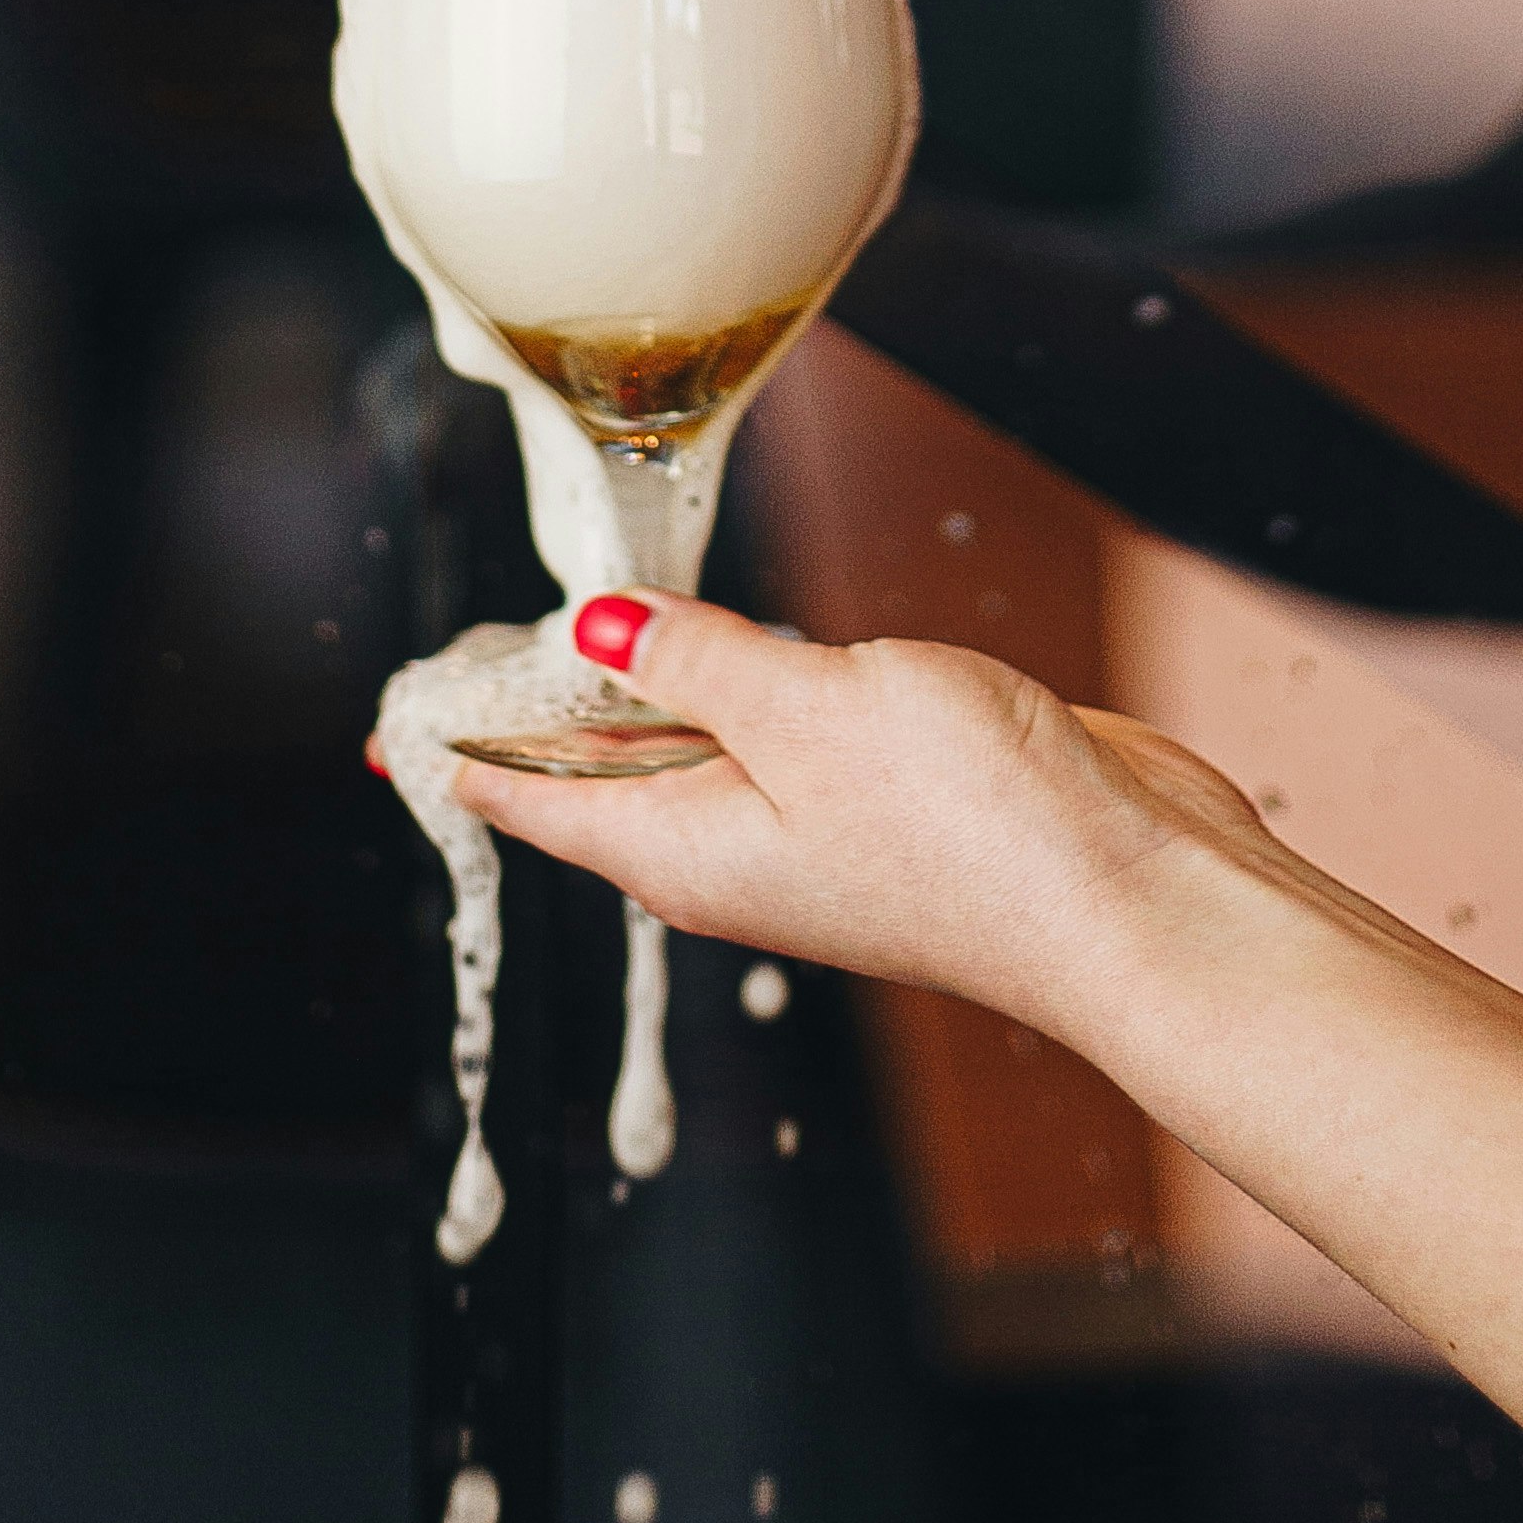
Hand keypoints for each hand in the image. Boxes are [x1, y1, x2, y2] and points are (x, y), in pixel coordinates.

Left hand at [448, 591, 1293, 1035]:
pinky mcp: (886, 794)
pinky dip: (737, 682)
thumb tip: (590, 626)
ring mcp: (812, 823)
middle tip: (461, 662)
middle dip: (534, 713)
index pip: (533, 794)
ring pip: (694, 744)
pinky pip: (779, 729)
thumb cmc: (974, 829)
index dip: (461, 743)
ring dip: (637, 690)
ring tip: (566, 640)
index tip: (395, 720)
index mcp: (684, 846)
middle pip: (604, 770)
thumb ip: (695, 660)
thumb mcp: (804, 711)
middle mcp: (734, 845)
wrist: (1128, 896)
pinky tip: (729, 647)